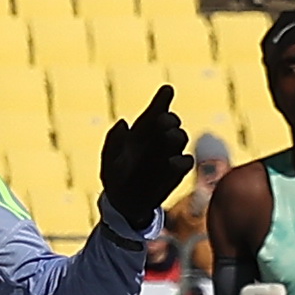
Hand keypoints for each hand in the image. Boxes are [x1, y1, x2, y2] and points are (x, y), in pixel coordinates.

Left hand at [100, 85, 193, 223]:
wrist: (124, 203)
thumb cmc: (115, 177)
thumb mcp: (109, 161)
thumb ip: (113, 142)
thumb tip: (122, 123)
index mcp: (142, 130)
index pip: (156, 110)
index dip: (161, 99)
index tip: (166, 91)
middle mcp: (158, 138)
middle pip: (170, 121)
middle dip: (168, 119)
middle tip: (162, 121)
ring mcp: (170, 154)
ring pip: (180, 137)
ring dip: (174, 137)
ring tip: (168, 138)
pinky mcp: (177, 171)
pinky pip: (186, 161)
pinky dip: (181, 161)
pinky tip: (172, 162)